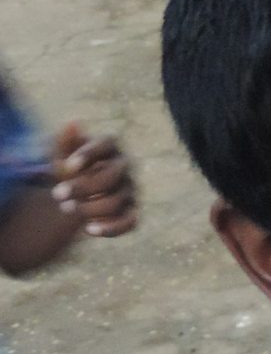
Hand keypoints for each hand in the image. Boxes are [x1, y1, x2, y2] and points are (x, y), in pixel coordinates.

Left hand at [51, 123, 136, 237]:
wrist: (76, 193)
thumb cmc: (70, 169)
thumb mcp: (62, 155)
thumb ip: (64, 142)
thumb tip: (72, 124)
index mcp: (110, 147)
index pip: (106, 145)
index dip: (89, 155)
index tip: (67, 167)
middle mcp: (125, 167)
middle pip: (110, 177)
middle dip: (83, 187)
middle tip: (56, 194)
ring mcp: (130, 190)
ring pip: (116, 201)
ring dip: (89, 208)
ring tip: (65, 208)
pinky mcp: (131, 211)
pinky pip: (130, 222)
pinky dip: (112, 228)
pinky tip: (89, 229)